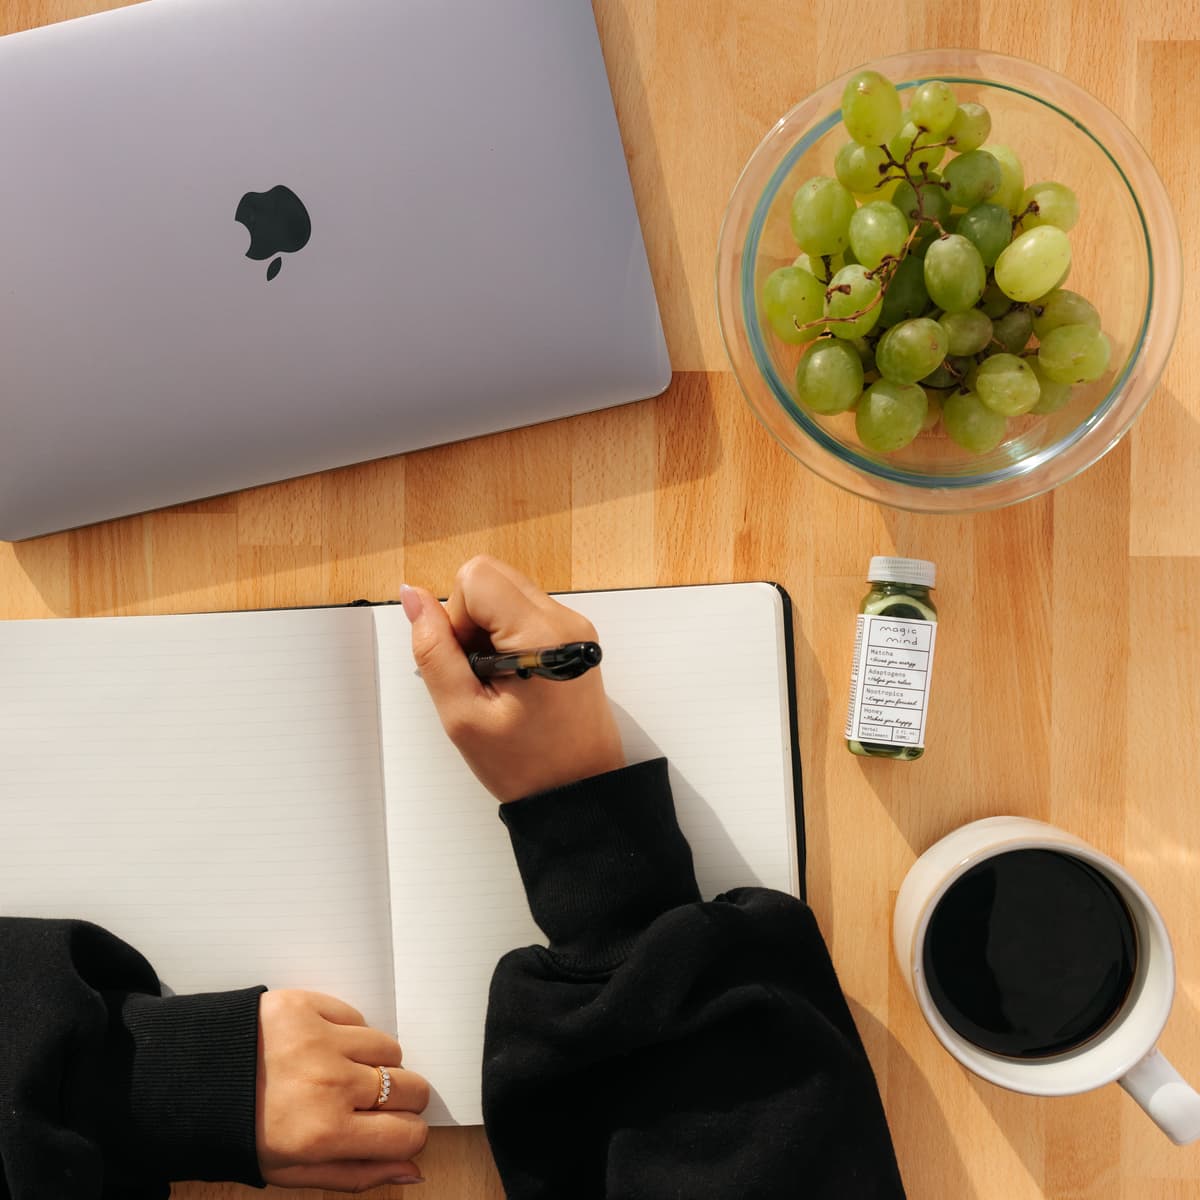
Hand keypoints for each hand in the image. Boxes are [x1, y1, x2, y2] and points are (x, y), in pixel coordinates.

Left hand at [256, 989, 429, 1190]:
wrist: (184, 1083)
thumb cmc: (240, 1134)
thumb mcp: (292, 1172)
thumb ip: (357, 1174)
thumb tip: (413, 1170)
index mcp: (326, 1134)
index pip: (408, 1132)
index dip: (408, 1134)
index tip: (394, 1130)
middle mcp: (330, 1084)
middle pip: (412, 1087)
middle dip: (403, 1099)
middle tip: (374, 1102)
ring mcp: (321, 1039)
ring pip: (390, 1048)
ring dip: (376, 1063)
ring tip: (343, 1072)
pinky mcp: (308, 1005)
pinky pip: (357, 1017)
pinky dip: (349, 1033)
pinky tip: (322, 1047)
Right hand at [402, 555, 624, 801]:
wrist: (580, 791)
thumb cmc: (527, 765)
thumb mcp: (463, 715)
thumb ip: (434, 649)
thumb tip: (414, 596)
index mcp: (541, 634)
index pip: (477, 576)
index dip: (457, 616)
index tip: (468, 663)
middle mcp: (565, 619)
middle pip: (492, 576)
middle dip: (471, 619)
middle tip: (479, 674)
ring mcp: (574, 625)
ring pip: (506, 592)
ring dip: (487, 629)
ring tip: (497, 681)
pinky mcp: (574, 636)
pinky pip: (524, 612)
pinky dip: (506, 637)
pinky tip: (513, 679)